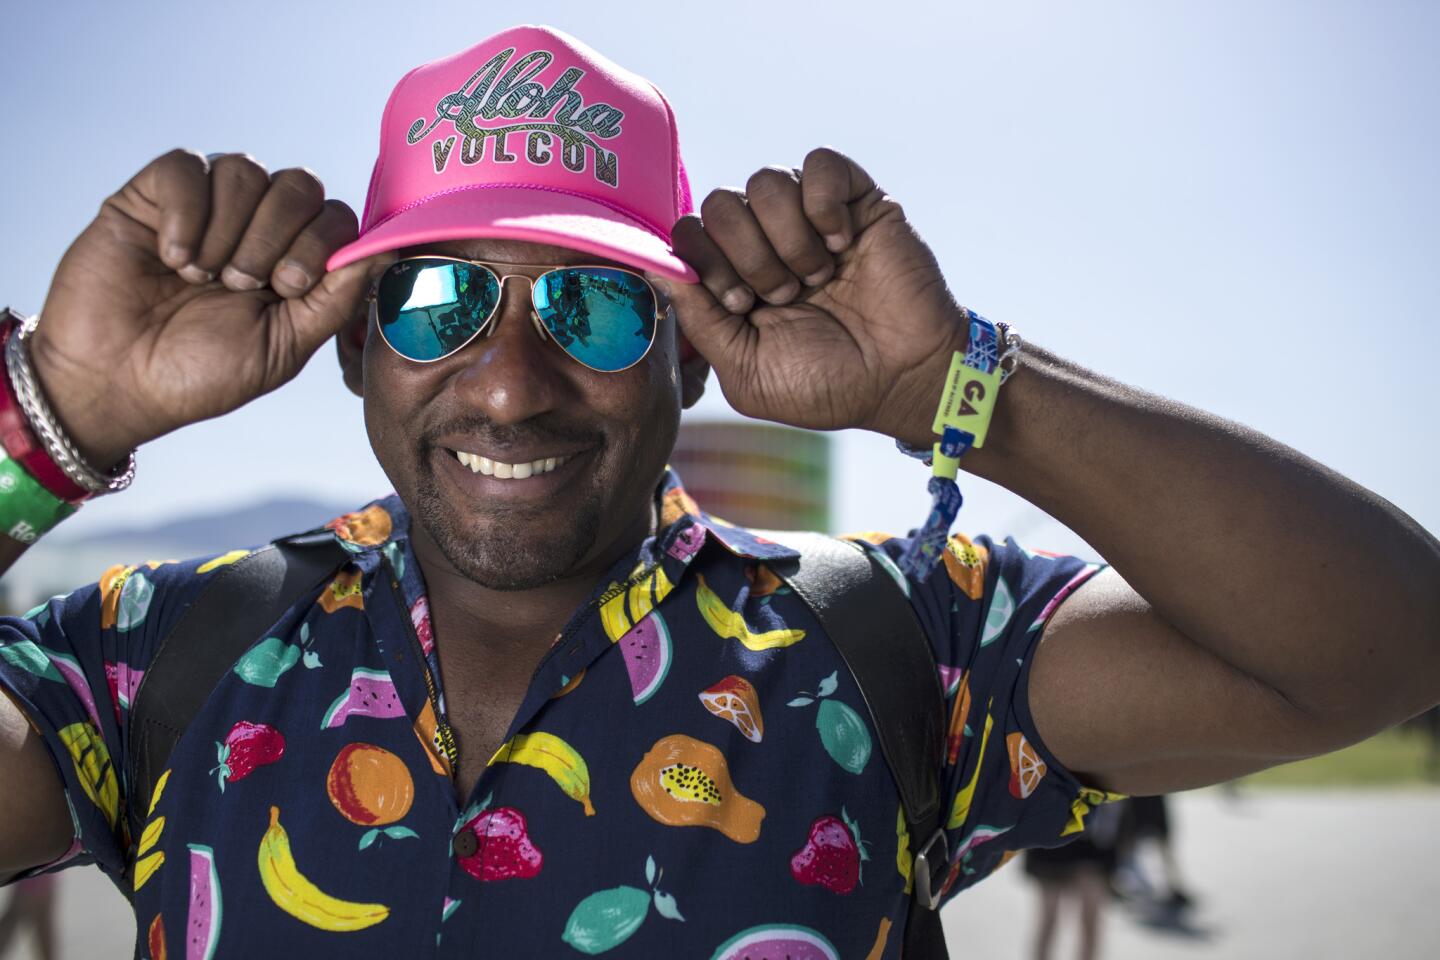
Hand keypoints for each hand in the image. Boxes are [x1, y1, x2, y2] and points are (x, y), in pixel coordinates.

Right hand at [30, 150, 388, 466]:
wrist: (118, 383)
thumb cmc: (201, 373)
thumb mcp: (284, 346)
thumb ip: (333, 301)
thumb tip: (383, 253)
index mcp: (293, 260)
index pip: (335, 216)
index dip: (320, 242)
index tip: (286, 288)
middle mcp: (255, 226)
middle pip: (300, 183)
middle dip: (277, 234)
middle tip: (243, 284)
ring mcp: (206, 207)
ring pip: (244, 169)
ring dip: (229, 229)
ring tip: (201, 276)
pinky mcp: (152, 195)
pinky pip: (186, 166)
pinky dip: (186, 212)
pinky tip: (172, 255)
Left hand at [660, 148, 967, 444]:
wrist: (905, 379)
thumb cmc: (828, 385)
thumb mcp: (746, 370)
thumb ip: (699, 320)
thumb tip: (656, 266)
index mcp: (734, 278)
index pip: (689, 233)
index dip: (704, 260)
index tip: (738, 302)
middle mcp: (767, 240)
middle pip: (720, 202)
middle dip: (746, 255)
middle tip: (782, 295)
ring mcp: (810, 216)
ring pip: (766, 181)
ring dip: (788, 238)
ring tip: (816, 277)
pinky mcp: (856, 198)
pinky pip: (819, 164)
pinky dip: (824, 204)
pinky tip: (842, 245)